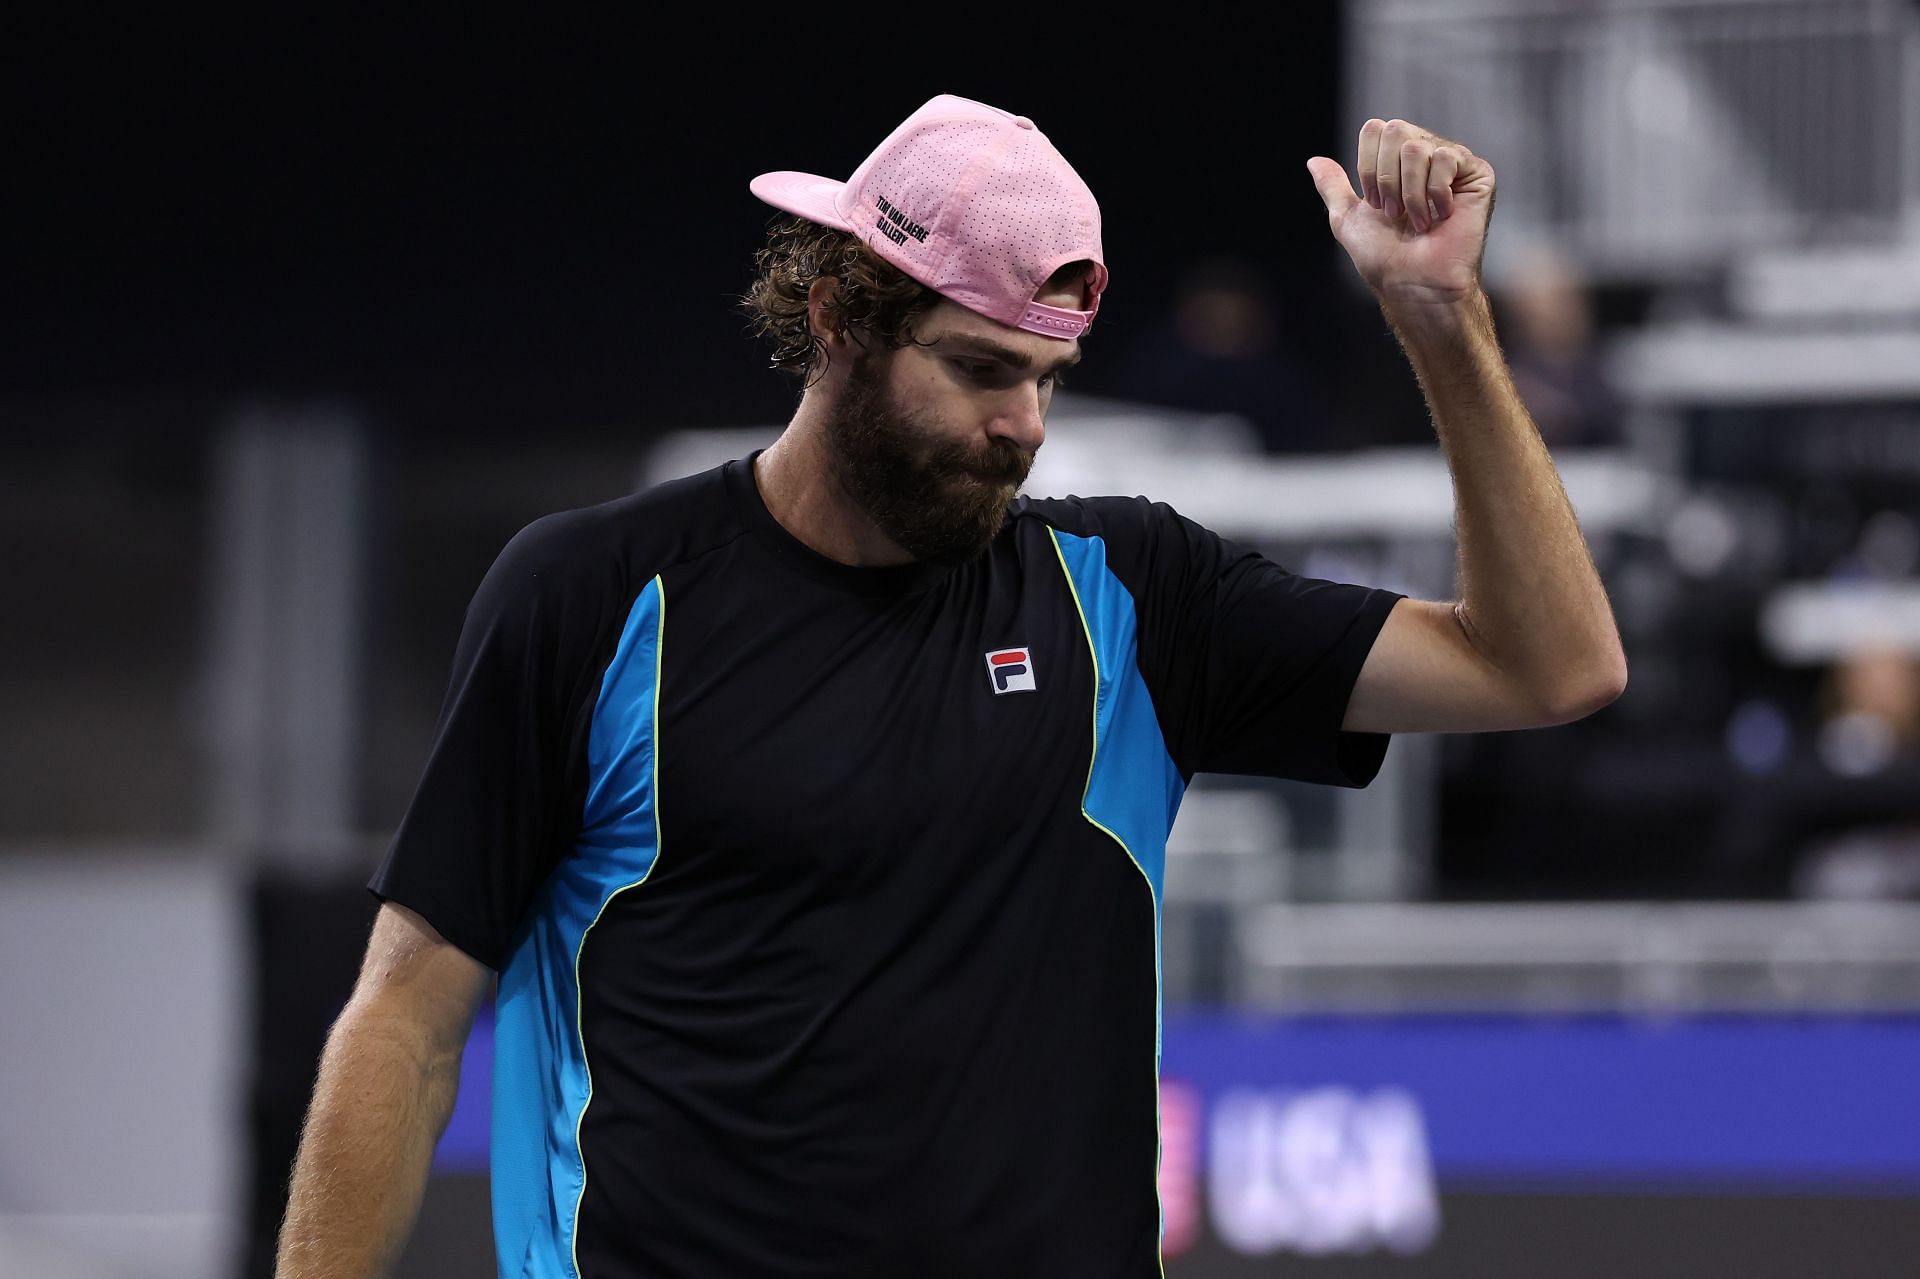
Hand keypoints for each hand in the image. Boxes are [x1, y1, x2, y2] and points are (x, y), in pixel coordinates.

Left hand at [1307, 119, 1495, 308]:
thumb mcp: (1348, 219)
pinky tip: (1441, 216)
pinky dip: (1434, 194)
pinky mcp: (1477, 173)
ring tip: (1417, 221)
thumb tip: (1313, 160)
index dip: (1368, 168)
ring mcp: (1453, 162)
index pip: (1374, 129)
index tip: (1376, 204)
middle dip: (1386, 179)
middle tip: (1395, 213)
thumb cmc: (1385, 258)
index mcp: (1397, 160)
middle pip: (1395, 130)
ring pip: (1418, 147)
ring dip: (1409, 193)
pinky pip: (1446, 158)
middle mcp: (1426, 153)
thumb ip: (1333, 187)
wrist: (1414, 283)